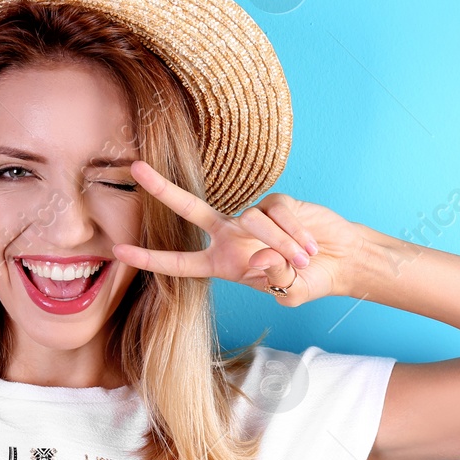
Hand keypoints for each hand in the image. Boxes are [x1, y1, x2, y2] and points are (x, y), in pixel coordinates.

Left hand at [110, 160, 367, 306]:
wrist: (341, 260)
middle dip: (163, 188)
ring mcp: (252, 216)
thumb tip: (260, 259)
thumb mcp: (288, 292)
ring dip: (283, 245)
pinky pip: (279, 213)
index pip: (179, 262)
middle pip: (190, 209)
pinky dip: (296, 232)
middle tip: (135, 167)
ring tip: (305, 259)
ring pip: (255, 222)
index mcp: (222, 264)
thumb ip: (272, 279)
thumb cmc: (308, 281)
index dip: (150, 258)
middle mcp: (230, 236)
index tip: (119, 251)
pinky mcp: (277, 202)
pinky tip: (311, 245)